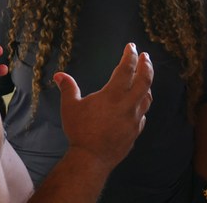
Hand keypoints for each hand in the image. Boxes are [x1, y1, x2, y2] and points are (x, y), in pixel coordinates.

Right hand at [54, 43, 153, 171]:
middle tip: (145, 56)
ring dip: (147, 85)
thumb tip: (59, 75)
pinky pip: (143, 115)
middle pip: (145, 80)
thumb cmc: (80, 131)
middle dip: (146, 65)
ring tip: (144, 78)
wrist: (91, 159)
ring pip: (147, 97)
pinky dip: (142, 105)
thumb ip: (68, 88)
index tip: (131, 46)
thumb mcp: (70, 107)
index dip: (129, 55)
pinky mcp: (135, 132)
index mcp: (113, 95)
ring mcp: (134, 119)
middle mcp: (128, 105)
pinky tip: (138, 105)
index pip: (126, 69)